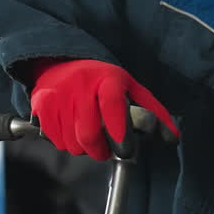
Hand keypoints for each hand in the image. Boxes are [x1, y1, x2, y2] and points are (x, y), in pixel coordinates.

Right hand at [28, 58, 177, 160]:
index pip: (112, 103)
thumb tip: (173, 138)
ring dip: (81, 148)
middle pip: (88, 133)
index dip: (118, 129)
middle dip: (99, 151)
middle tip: (104, 151)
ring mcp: (58, 94)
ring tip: (86, 136)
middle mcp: (80, 84)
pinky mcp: (41, 103)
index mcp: (107, 79)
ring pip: (70, 141)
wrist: (60, 62)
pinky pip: (53, 138)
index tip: (124, 149)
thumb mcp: (130, 88)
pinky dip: (63, 142)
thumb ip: (153, 112)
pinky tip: (69, 131)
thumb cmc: (100, 80)